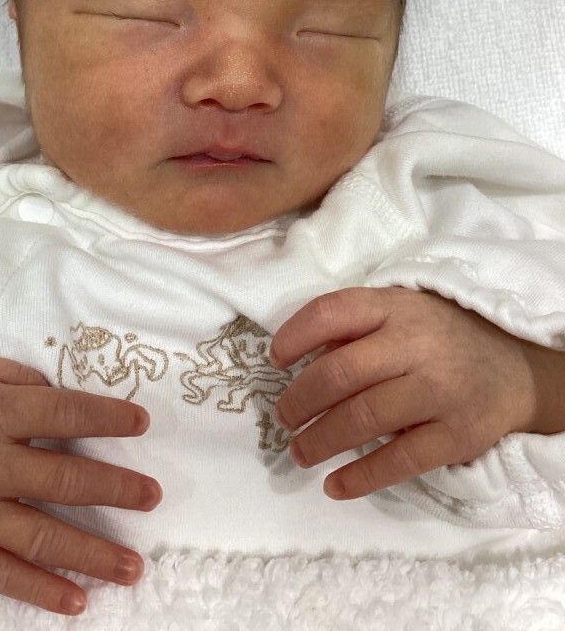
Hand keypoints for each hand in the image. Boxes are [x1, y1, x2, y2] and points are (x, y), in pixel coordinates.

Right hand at [0, 352, 160, 614]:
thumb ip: (16, 379)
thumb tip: (63, 393)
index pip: (66, 410)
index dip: (109, 416)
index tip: (143, 422)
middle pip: (66, 476)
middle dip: (117, 487)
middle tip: (153, 496)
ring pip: (43, 534)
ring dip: (95, 553)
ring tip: (134, 566)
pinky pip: (2, 575)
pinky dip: (42, 591)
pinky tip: (77, 601)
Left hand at [270, 286, 538, 501]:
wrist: (516, 367)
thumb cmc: (440, 337)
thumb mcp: (402, 312)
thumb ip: (357, 329)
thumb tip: (303, 361)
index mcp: (394, 308)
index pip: (332, 312)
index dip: (295, 335)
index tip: (275, 359)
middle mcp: (415, 345)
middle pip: (340, 372)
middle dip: (300, 400)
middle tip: (283, 418)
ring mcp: (437, 391)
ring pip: (363, 418)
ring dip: (320, 440)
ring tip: (299, 451)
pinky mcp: (456, 435)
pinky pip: (398, 461)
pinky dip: (360, 477)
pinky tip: (334, 485)